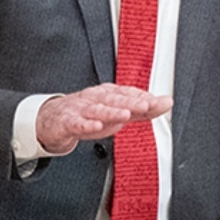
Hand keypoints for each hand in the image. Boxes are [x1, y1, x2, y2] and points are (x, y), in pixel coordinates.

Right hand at [34, 83, 170, 154]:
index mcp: (109, 95)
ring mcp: (81, 109)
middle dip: (131, 102)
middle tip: (147, 105)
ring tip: (125, 115)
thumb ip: (141, 110)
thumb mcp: (116, 113)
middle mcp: (96, 99)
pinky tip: (95, 126)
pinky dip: (86, 124)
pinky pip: (77, 123)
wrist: (54, 120)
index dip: (144, 97)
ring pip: (98, 110)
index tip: (161, 102)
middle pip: (115, 100)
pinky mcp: (67, 122)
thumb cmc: (88, 115)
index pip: (128, 93)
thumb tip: (166, 103)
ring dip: (111, 111)